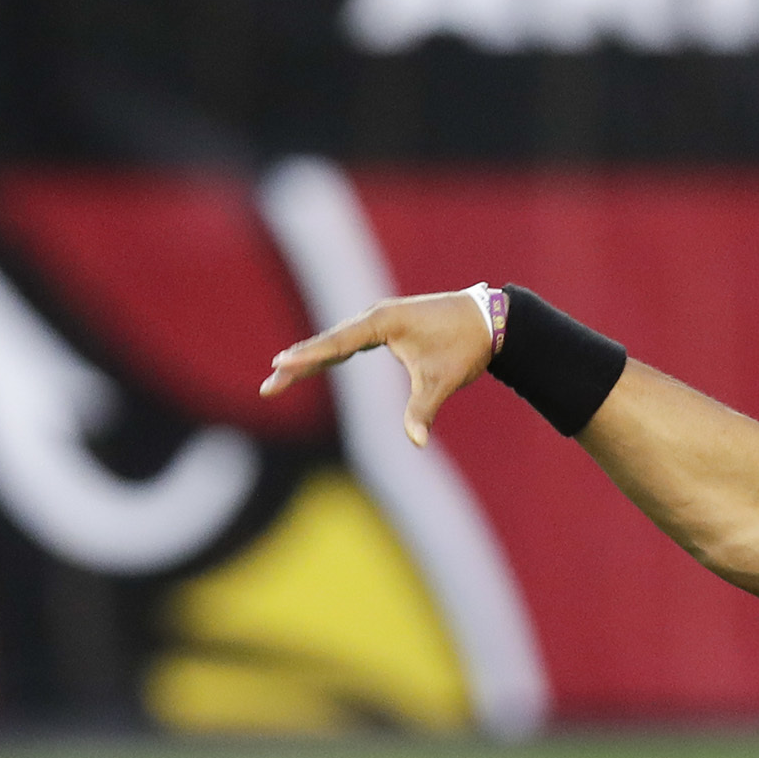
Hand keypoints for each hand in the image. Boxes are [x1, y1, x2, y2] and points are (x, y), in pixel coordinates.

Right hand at [260, 291, 490, 446]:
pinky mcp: (386, 326)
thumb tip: (416, 442)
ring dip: (310, 359)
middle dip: (298, 364)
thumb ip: (424, 410)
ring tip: (279, 377)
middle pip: (329, 343)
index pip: (338, 343)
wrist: (490, 320)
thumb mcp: (443, 380)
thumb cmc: (465, 346)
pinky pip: (350, 342)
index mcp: (383, 321)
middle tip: (268, 386)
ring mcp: (380, 319)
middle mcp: (376, 315)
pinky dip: (329, 353)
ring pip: (336, 342)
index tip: (280, 363)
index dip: (308, 356)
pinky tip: (313, 365)